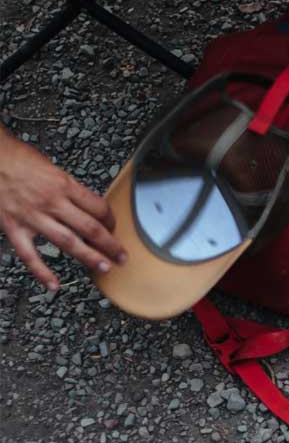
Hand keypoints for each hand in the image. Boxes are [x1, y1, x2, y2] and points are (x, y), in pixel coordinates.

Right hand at [0, 127, 125, 290]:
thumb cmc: (17, 158)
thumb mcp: (52, 168)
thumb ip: (68, 188)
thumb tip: (85, 204)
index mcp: (65, 185)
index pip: (98, 207)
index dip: (112, 221)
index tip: (116, 228)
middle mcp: (52, 202)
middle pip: (90, 228)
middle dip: (110, 245)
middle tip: (122, 257)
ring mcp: (32, 217)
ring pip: (68, 242)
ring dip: (89, 257)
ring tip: (104, 268)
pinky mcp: (13, 227)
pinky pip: (30, 255)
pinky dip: (42, 272)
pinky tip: (54, 284)